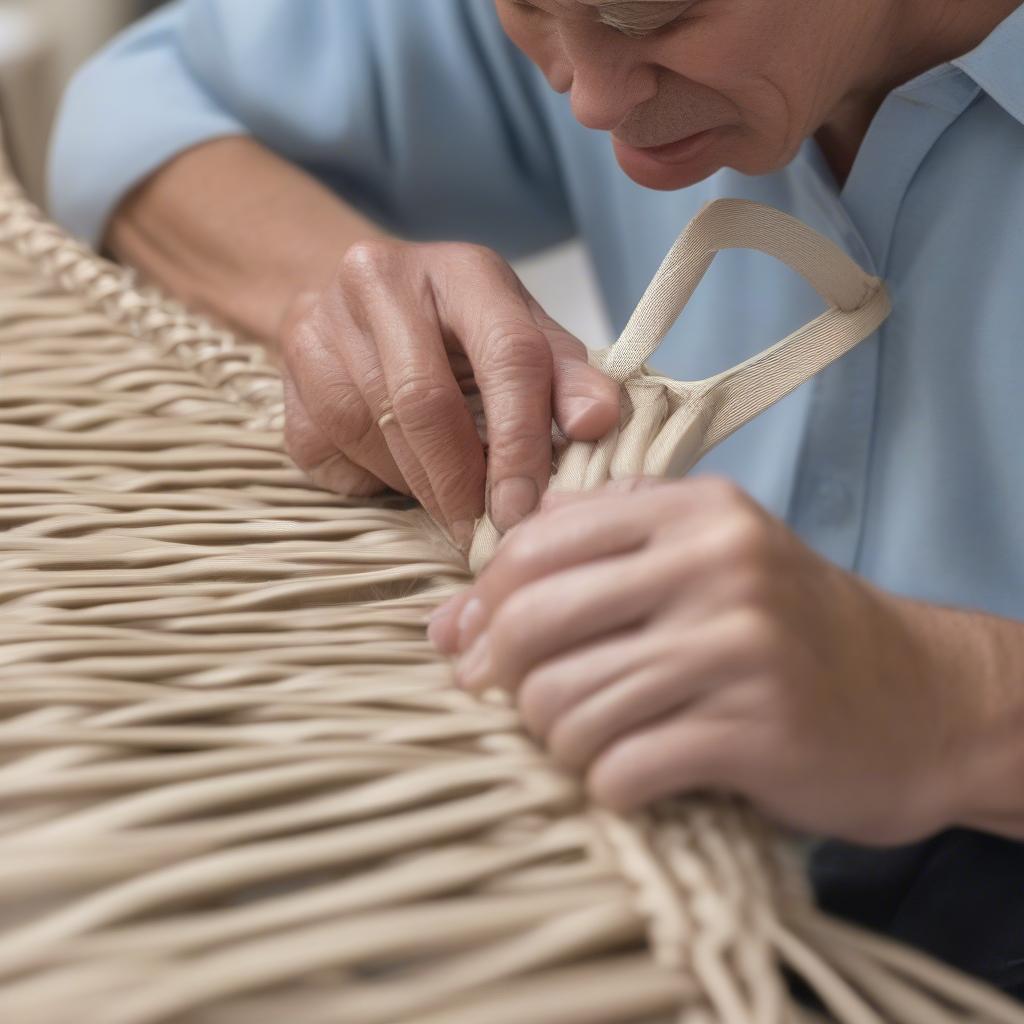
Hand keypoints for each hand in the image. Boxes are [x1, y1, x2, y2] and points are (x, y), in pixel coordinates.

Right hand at [278, 239, 618, 547]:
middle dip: (459, 484)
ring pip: (369, 432)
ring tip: (447, 500)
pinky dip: (370, 477)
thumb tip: (600, 424)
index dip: (520, 442)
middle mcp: (380, 279)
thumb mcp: (524, 337)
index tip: (524, 509)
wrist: (364, 300)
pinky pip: (327, 449)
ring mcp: (320, 321)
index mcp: (463, 270)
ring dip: (415, 485)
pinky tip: (396, 470)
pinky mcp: (285, 367)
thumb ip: (568, 378)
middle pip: (422, 403)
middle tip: (482, 534)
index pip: (506, 355)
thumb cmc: (460, 330)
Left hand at [428, 476, 986, 844]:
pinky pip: (621, 768)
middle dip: (503, 676)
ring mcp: (741, 648)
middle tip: (515, 703)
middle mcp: (718, 565)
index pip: (537, 544)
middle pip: (537, 622)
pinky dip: (606, 783)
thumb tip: (448, 622)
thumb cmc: (784, 630)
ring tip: (586, 741)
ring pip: (569, 705)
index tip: (476, 644)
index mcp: (694, 511)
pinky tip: (630, 775)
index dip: (484, 602)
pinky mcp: (758, 731)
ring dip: (556, 740)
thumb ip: (580, 566)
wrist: (917, 700)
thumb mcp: (697, 564)